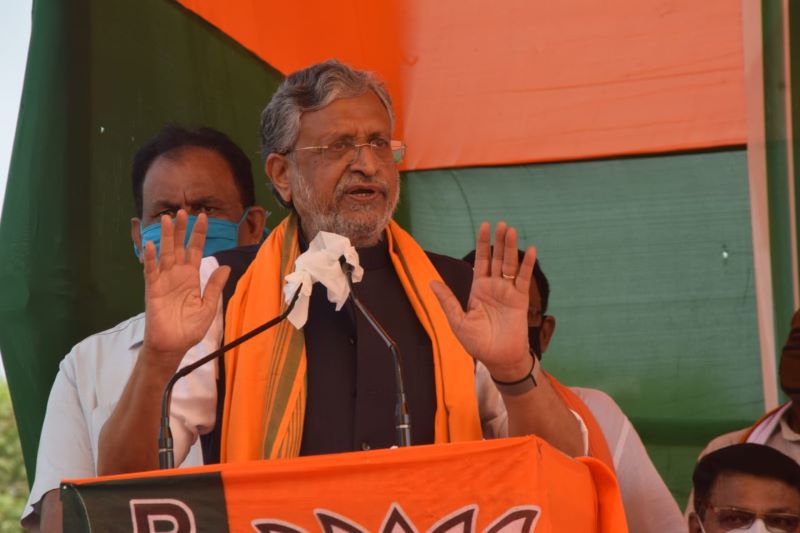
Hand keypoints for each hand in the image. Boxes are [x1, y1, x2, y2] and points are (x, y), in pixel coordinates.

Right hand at [142, 210, 229, 361]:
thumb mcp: (208, 306)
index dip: (198, 234)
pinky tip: (152, 244)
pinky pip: (151, 271)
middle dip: (181, 229)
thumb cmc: (190, 328)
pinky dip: (151, 258)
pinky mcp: (152, 289)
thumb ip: (215, 286)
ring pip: (165, 254)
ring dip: (166, 237)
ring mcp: (164, 281)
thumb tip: (226, 267)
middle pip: (179, 247)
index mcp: (191, 277)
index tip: (203, 217)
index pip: (195, 251)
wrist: (173, 345)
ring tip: (167, 218)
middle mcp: (177, 275)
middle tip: (183, 210)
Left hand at [431, 221, 534, 380]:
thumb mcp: (458, 321)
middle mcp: (494, 287)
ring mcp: (508, 292)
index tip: (483, 226)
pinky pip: (524, 279)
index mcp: (478, 289)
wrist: (498, 359)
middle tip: (500, 223)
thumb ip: (447, 301)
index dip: (482, 244)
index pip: (481, 261)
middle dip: (498, 241)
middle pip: (497, 258)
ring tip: (510, 230)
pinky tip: (531, 250)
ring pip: (510, 265)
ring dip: (511, 248)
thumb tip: (431, 282)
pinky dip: (527, 264)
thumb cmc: (477, 344)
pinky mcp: (520, 300)